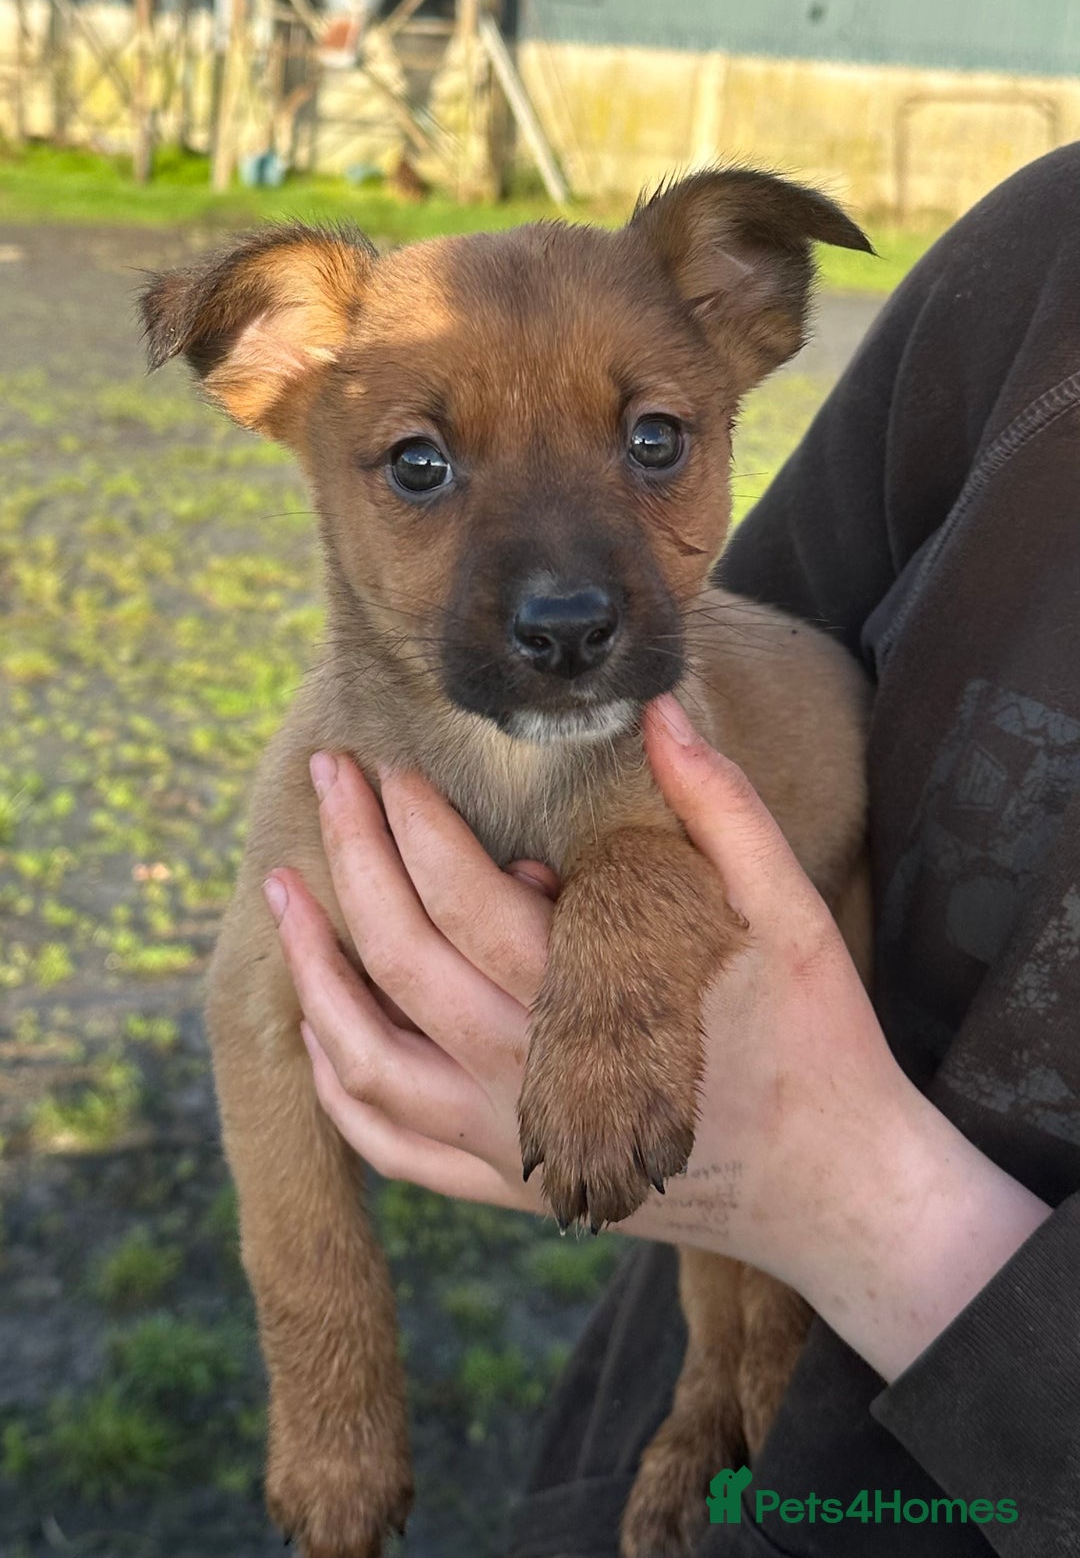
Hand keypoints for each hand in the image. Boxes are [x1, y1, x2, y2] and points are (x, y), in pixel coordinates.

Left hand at [267, 697, 1049, 1383]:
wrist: (835, 1189)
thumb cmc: (814, 1038)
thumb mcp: (786, 909)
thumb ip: (719, 807)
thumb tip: (659, 711)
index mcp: (586, 999)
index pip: (461, 894)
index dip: (413, 821)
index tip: (388, 764)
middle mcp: (524, 1077)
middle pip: (398, 955)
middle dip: (350, 854)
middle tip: (327, 776)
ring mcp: (507, 1141)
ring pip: (365, 1057)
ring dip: (314, 970)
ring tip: (281, 892)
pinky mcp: (509, 1185)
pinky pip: (389, 1145)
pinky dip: (339, 1086)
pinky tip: (317, 1029)